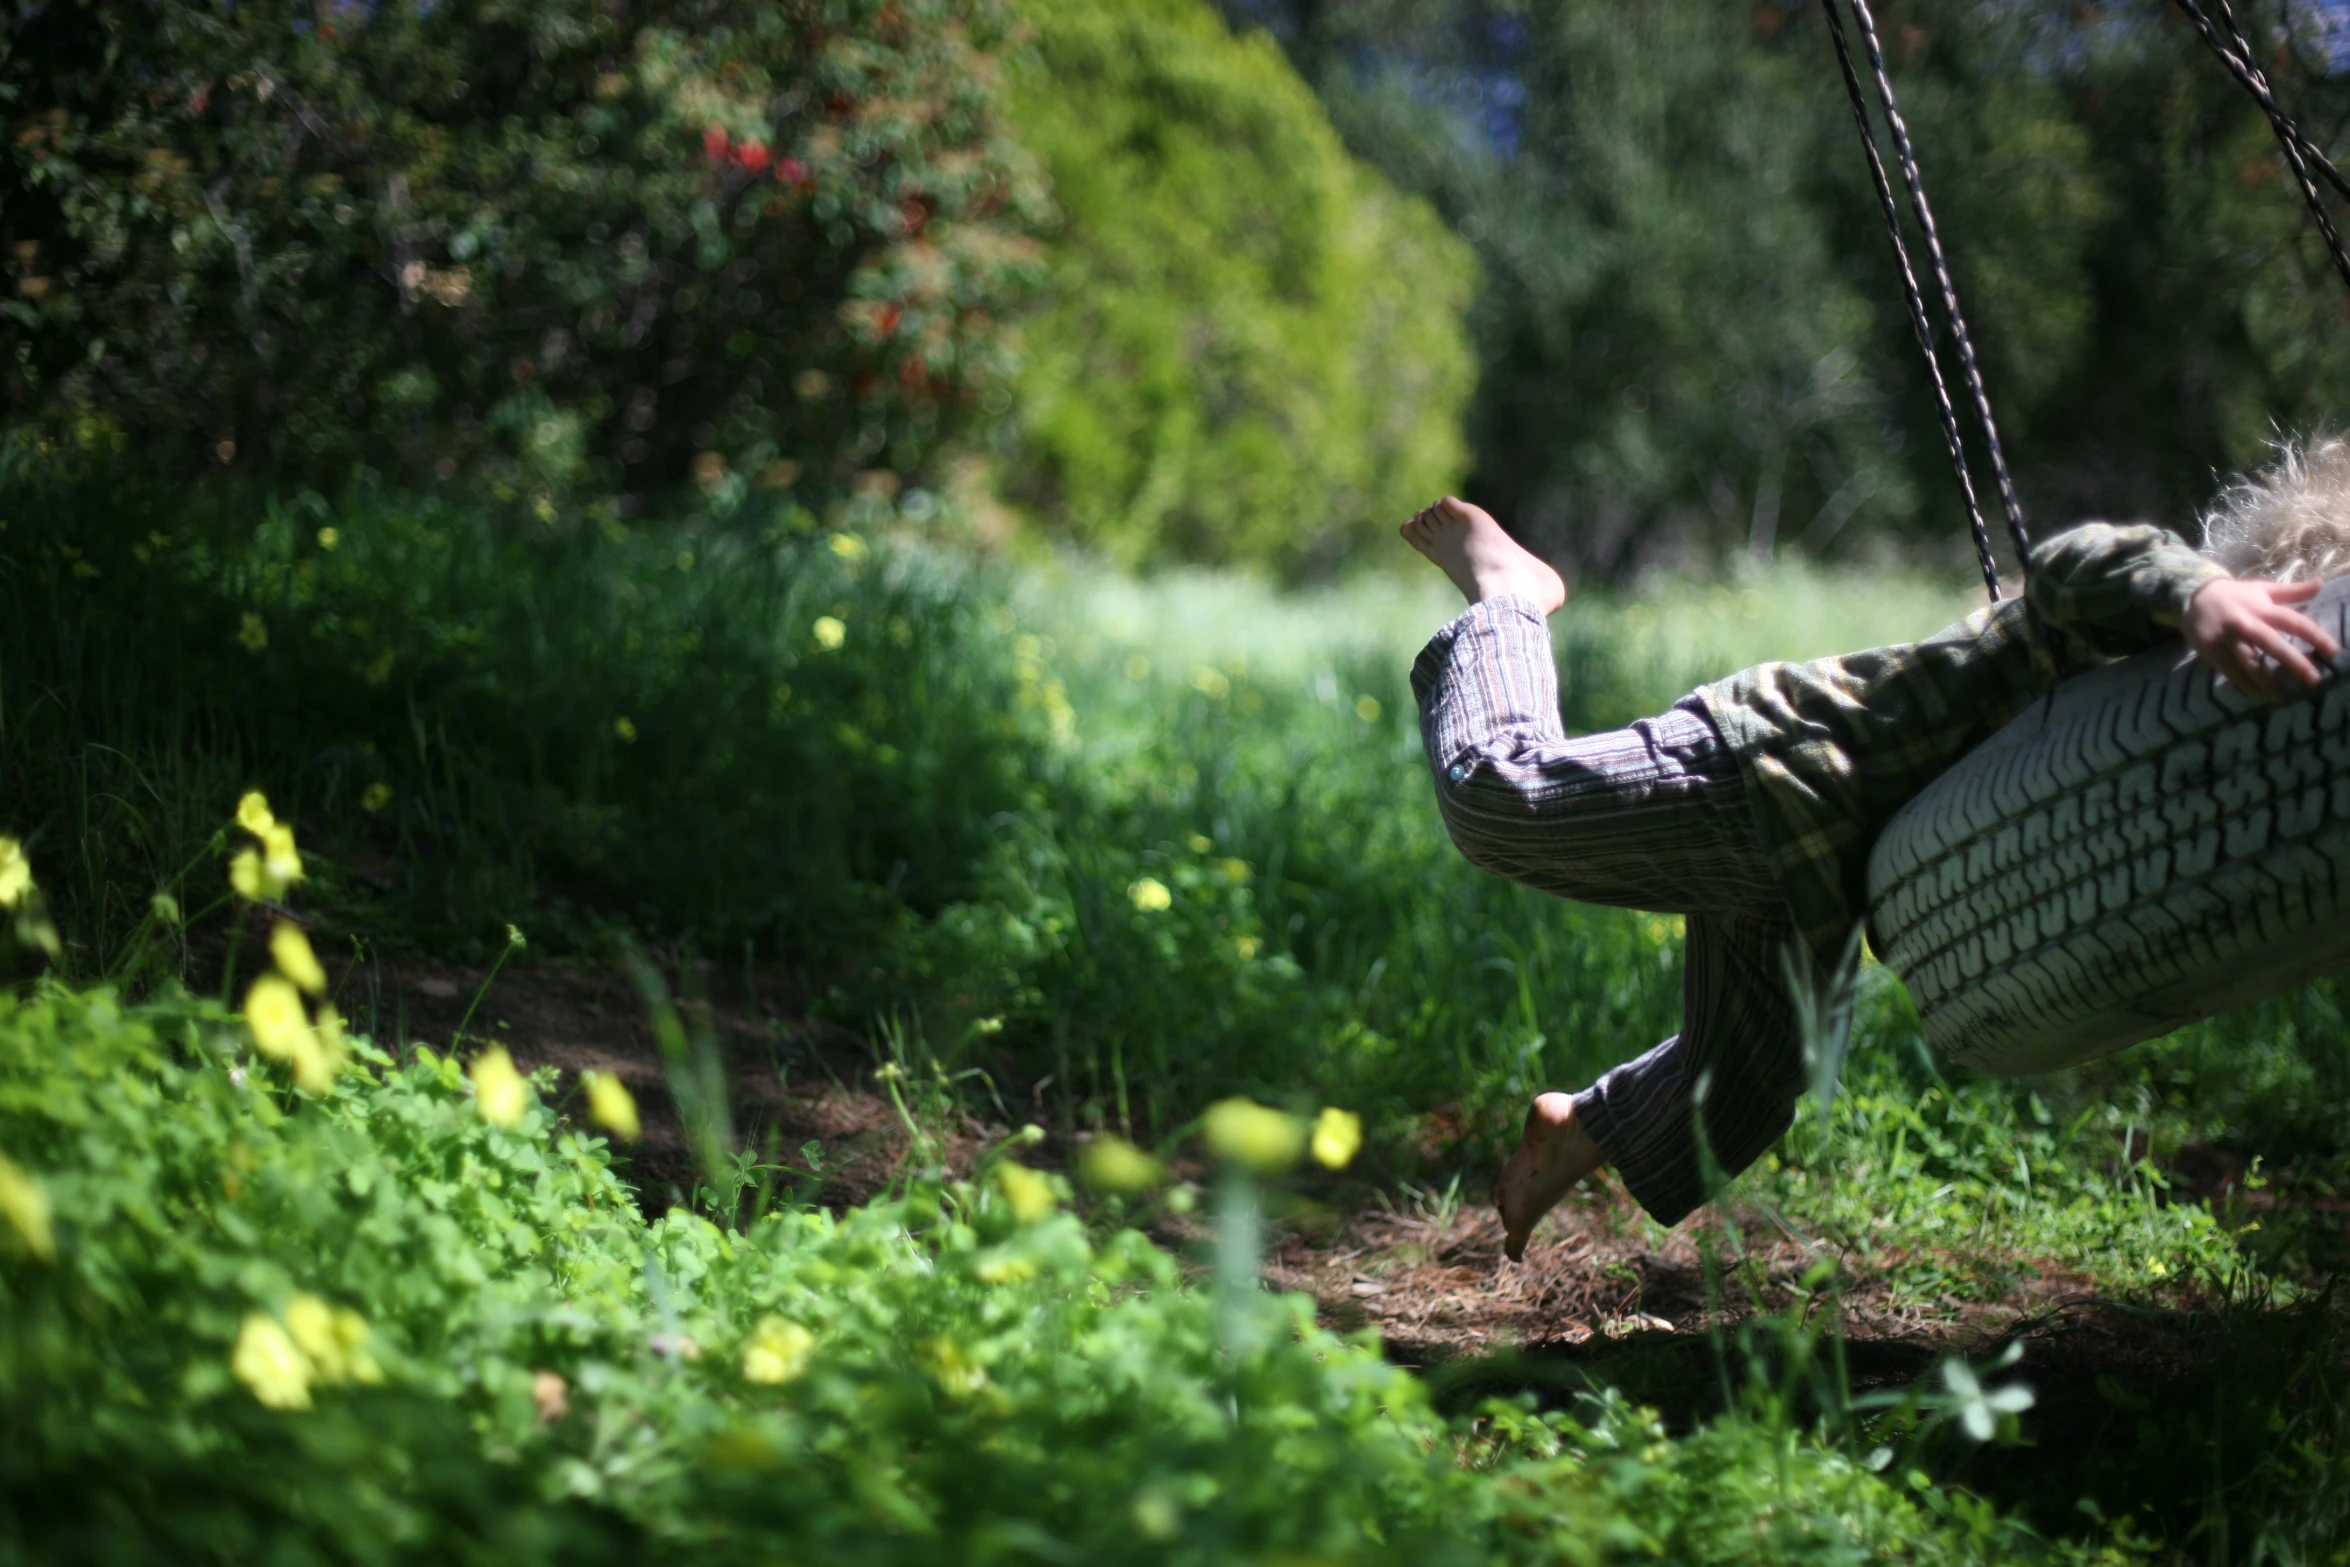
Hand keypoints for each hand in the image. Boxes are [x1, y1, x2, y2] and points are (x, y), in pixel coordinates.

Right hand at [2181, 577, 2340, 699]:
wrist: (2194, 596)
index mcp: (2262, 608)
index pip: (2294, 622)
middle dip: (2294, 663)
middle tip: (2314, 680)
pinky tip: (2256, 693)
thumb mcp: (2263, 589)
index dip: (2315, 635)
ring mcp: (2226, 638)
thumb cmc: (2236, 595)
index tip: (2333, 651)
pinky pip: (2228, 669)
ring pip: (2248, 662)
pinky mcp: (2210, 649)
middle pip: (2272, 644)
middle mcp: (2246, 623)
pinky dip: (2243, 683)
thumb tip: (2321, 584)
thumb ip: (2292, 591)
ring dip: (2265, 681)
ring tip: (2281, 697)